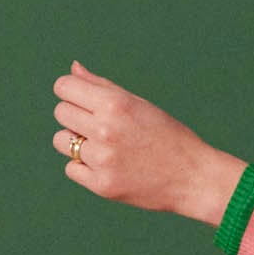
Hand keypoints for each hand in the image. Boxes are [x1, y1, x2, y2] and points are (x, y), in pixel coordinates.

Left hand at [51, 61, 243, 223]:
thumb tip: (73, 69)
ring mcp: (102, 159)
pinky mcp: (101, 185)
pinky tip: (109, 167)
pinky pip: (72, 169)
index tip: (83, 100)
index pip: (64, 87)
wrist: (193, 178)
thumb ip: (101, 87)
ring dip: (76, 142)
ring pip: (61, 141)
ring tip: (104, 148)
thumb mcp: (138, 104)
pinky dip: (85, 168)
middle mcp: (105, 129)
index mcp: (115, 104)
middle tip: (100, 127)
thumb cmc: (167, 136)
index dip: (70, 92)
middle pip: (61, 112)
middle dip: (75, 116)